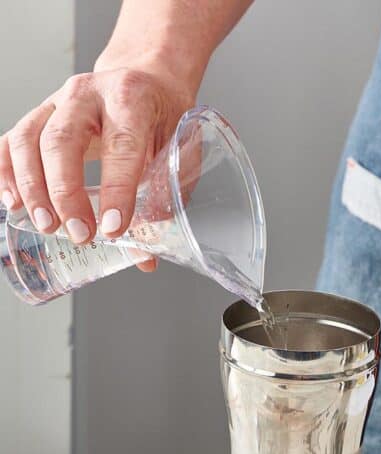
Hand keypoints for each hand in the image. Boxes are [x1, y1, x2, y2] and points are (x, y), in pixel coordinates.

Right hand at [0, 67, 193, 269]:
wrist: (145, 81)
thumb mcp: (178, 154)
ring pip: (29, 140)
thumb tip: (145, 258)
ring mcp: (56, 101)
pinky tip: (13, 203)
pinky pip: (11, 142)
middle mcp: (88, 94)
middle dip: (66, 193)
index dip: (116, 190)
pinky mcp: (39, 115)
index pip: (121, 145)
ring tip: (47, 225)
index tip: (114, 228)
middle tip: (80, 234)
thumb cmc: (162, 119)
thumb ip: (163, 202)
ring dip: (33, 188)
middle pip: (62, 140)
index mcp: (131, 98)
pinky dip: (6, 173)